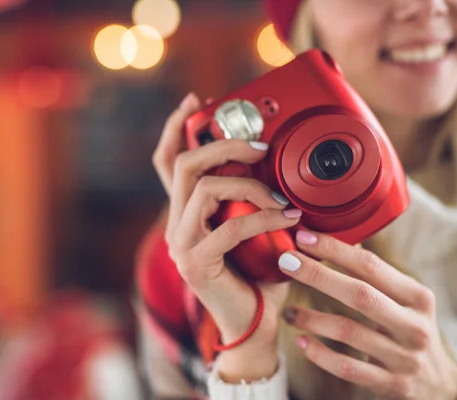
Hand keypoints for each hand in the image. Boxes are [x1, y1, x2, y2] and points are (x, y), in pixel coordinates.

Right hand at [152, 92, 300, 381]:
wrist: (253, 325)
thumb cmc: (258, 276)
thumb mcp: (253, 230)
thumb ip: (253, 201)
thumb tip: (281, 168)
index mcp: (186, 213)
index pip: (168, 163)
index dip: (175, 129)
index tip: (195, 102)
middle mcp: (177, 224)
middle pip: (184, 165)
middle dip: (223, 146)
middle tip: (260, 147)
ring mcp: (182, 243)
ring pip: (205, 188)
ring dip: (249, 185)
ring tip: (281, 197)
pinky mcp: (196, 262)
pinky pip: (231, 225)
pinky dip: (264, 217)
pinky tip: (289, 220)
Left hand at [278, 230, 456, 399]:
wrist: (438, 383)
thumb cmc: (409, 328)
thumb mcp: (404, 299)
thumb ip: (374, 274)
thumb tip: (337, 235)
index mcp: (417, 297)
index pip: (371, 266)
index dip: (335, 250)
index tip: (304, 237)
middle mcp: (413, 325)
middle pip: (359, 295)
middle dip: (318, 275)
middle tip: (285, 262)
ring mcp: (403, 357)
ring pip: (349, 332)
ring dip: (311, 318)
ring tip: (288, 312)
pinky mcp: (391, 385)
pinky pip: (347, 368)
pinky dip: (320, 354)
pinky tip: (301, 341)